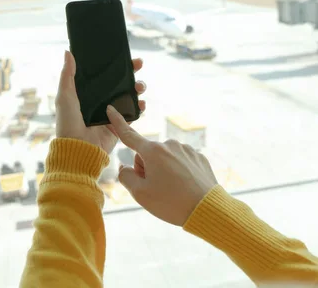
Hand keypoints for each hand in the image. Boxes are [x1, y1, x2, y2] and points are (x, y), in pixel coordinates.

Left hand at [55, 51, 146, 153]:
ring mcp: (110, 114)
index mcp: (87, 94)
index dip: (115, 66)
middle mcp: (99, 102)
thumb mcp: (65, 96)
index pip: (104, 75)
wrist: (78, 149)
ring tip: (140, 87)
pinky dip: (139, 108)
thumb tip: (67, 52)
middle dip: (130, 74)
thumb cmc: (68, 123)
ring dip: (137, 89)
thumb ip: (67, 75)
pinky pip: (132, 115)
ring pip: (128, 97)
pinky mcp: (118, 126)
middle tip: (138, 65)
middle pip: (119, 84)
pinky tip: (142, 103)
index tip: (125, 56)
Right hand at [106, 105, 217, 225]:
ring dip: (163, 170)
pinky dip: (178, 172)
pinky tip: (184, 187)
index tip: (111, 108)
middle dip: (146, 168)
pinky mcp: (198, 157)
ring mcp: (186, 149)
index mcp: (153, 151)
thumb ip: (126, 177)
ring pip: (165, 158)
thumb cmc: (171, 203)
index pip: (129, 135)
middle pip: (147, 154)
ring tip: (172, 190)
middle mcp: (169, 145)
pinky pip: (180, 162)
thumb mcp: (140, 194)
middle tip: (155, 188)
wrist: (207, 210)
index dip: (117, 123)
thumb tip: (125, 167)